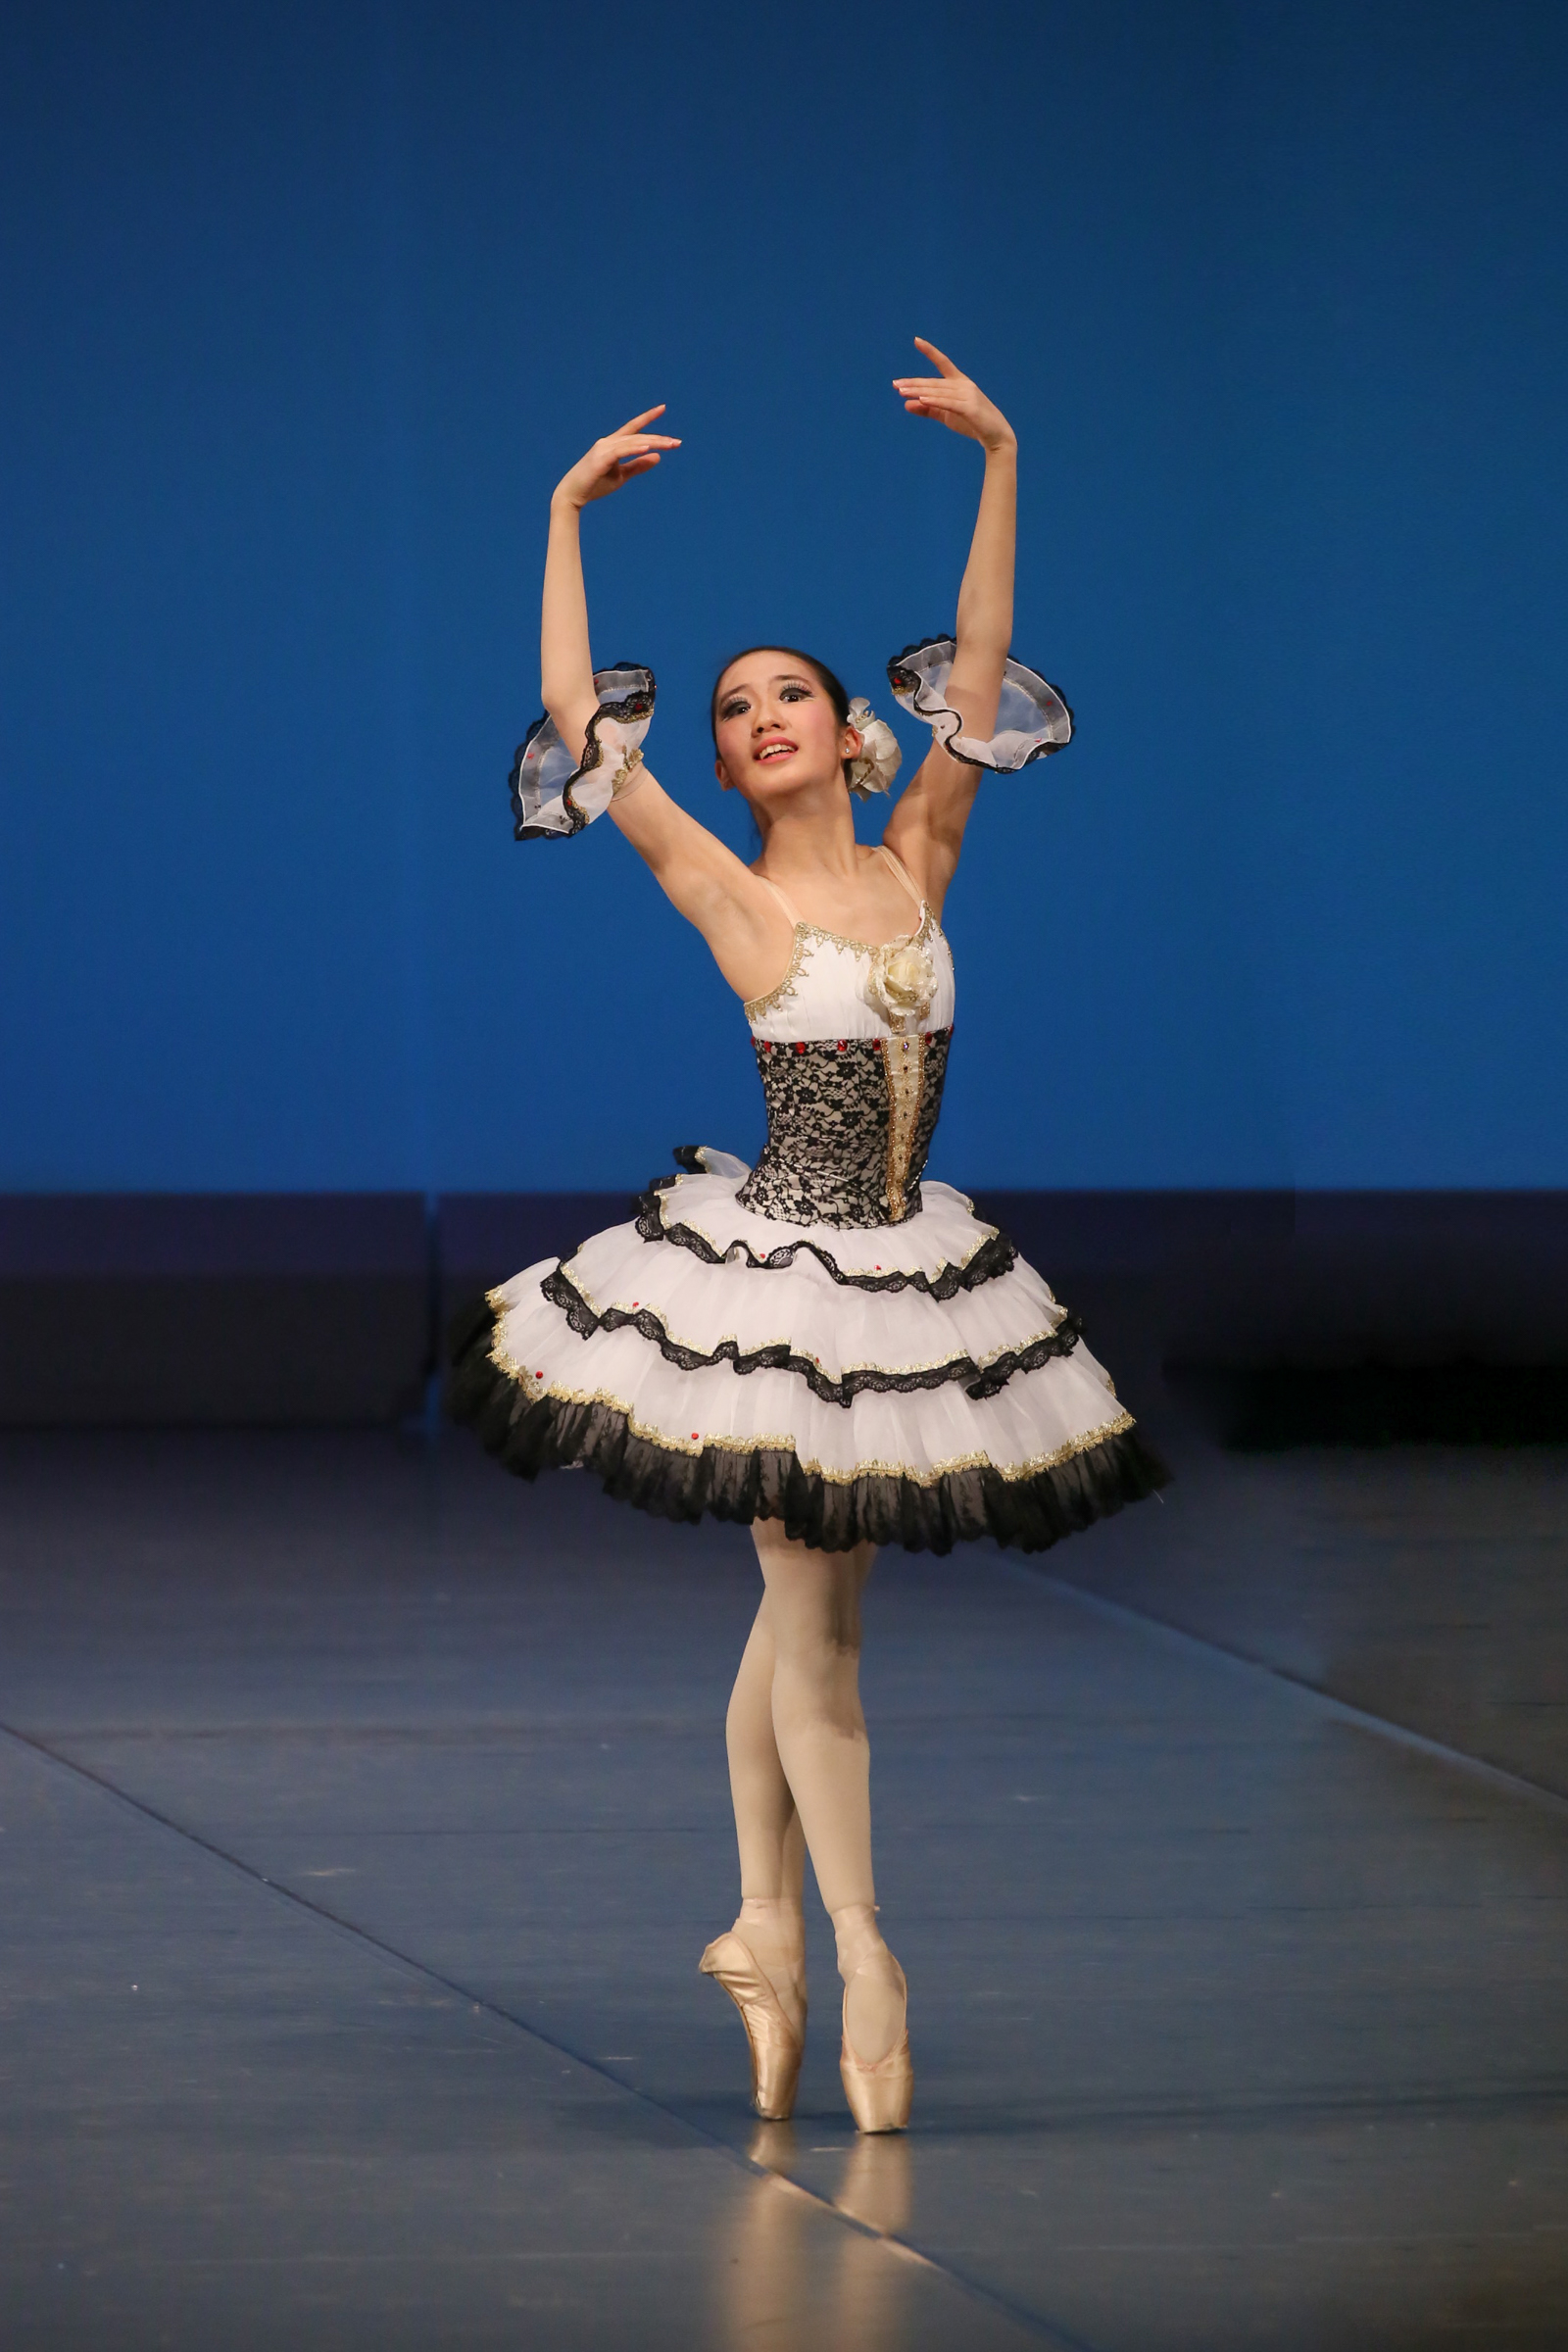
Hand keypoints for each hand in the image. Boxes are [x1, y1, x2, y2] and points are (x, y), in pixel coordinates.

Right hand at [553, 406, 680, 509]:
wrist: (573, 495)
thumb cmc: (595, 485)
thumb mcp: (622, 476)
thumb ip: (638, 465)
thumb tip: (658, 456)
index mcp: (613, 444)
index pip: (634, 428)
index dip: (648, 417)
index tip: (663, 408)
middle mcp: (608, 442)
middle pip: (638, 436)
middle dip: (659, 438)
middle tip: (678, 442)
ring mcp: (603, 448)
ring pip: (633, 442)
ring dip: (653, 443)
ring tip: (669, 445)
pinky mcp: (600, 458)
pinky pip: (621, 451)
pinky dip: (635, 448)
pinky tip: (649, 447)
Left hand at [893, 340, 1014, 453]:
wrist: (996, 437)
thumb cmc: (972, 423)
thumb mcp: (946, 415)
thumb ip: (928, 409)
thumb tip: (906, 404)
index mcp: (959, 382)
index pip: (943, 363)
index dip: (930, 351)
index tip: (916, 340)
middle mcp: (964, 385)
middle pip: (933, 382)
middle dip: (913, 383)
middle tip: (895, 384)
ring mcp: (968, 395)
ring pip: (938, 392)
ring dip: (919, 392)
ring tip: (902, 392)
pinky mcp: (970, 408)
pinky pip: (948, 403)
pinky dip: (934, 400)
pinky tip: (921, 399)